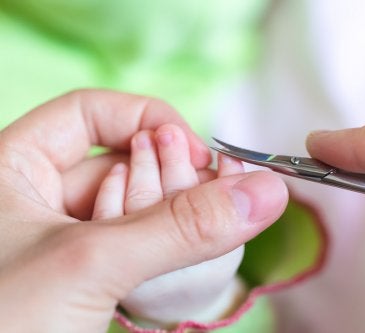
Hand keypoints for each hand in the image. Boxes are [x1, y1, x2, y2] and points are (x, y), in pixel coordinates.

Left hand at [0, 89, 287, 332]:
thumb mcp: (88, 265)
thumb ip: (179, 227)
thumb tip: (264, 192)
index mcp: (12, 167)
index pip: (90, 112)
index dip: (148, 119)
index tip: (198, 155)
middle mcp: (36, 198)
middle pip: (119, 161)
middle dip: (170, 175)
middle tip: (219, 195)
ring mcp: (62, 242)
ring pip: (132, 210)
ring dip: (172, 219)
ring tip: (209, 232)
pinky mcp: (84, 280)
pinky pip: (133, 250)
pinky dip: (164, 253)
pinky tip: (189, 260)